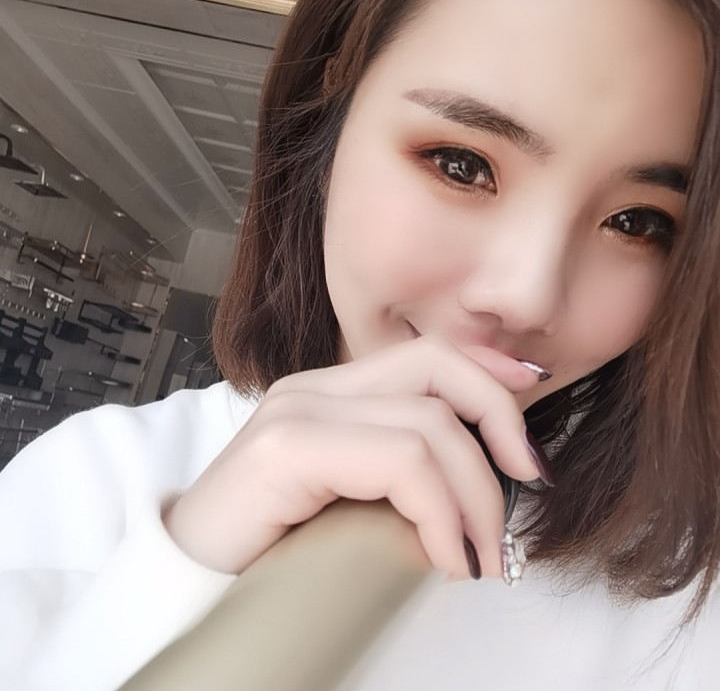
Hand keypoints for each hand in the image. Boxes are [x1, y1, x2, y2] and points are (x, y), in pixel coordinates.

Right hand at [163, 336, 544, 579]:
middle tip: (528, 485)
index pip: (428, 355)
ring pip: (428, 422)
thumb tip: (483, 484)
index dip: (489, 374)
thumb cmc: (276, 548)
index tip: (530, 414)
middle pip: (436, 368)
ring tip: (479, 556)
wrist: (190, 585)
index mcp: (332, 392)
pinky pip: (399, 461)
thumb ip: (406, 478)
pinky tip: (445, 559)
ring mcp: (298, 410)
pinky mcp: (287, 446)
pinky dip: (439, 513)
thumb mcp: (357, 502)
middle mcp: (315, 388)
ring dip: (475, 495)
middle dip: (501, 422)